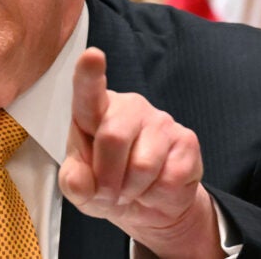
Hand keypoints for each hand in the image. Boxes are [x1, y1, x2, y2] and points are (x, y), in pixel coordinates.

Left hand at [58, 47, 221, 258]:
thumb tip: (78, 181)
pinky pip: (169, 178)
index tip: (92, 56)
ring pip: (142, 165)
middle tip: (108, 193)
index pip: (89, 90)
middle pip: (113, 138)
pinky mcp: (187, 140)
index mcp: (95, 111)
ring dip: (132, 191)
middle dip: (107, 179)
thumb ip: (74, 183)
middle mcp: (128, 107)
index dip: (89, 73)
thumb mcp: (82, 190)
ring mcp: (160, 120)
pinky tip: (155, 188)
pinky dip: (156, 195)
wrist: (148, 204)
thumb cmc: (108, 184)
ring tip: (132, 189)